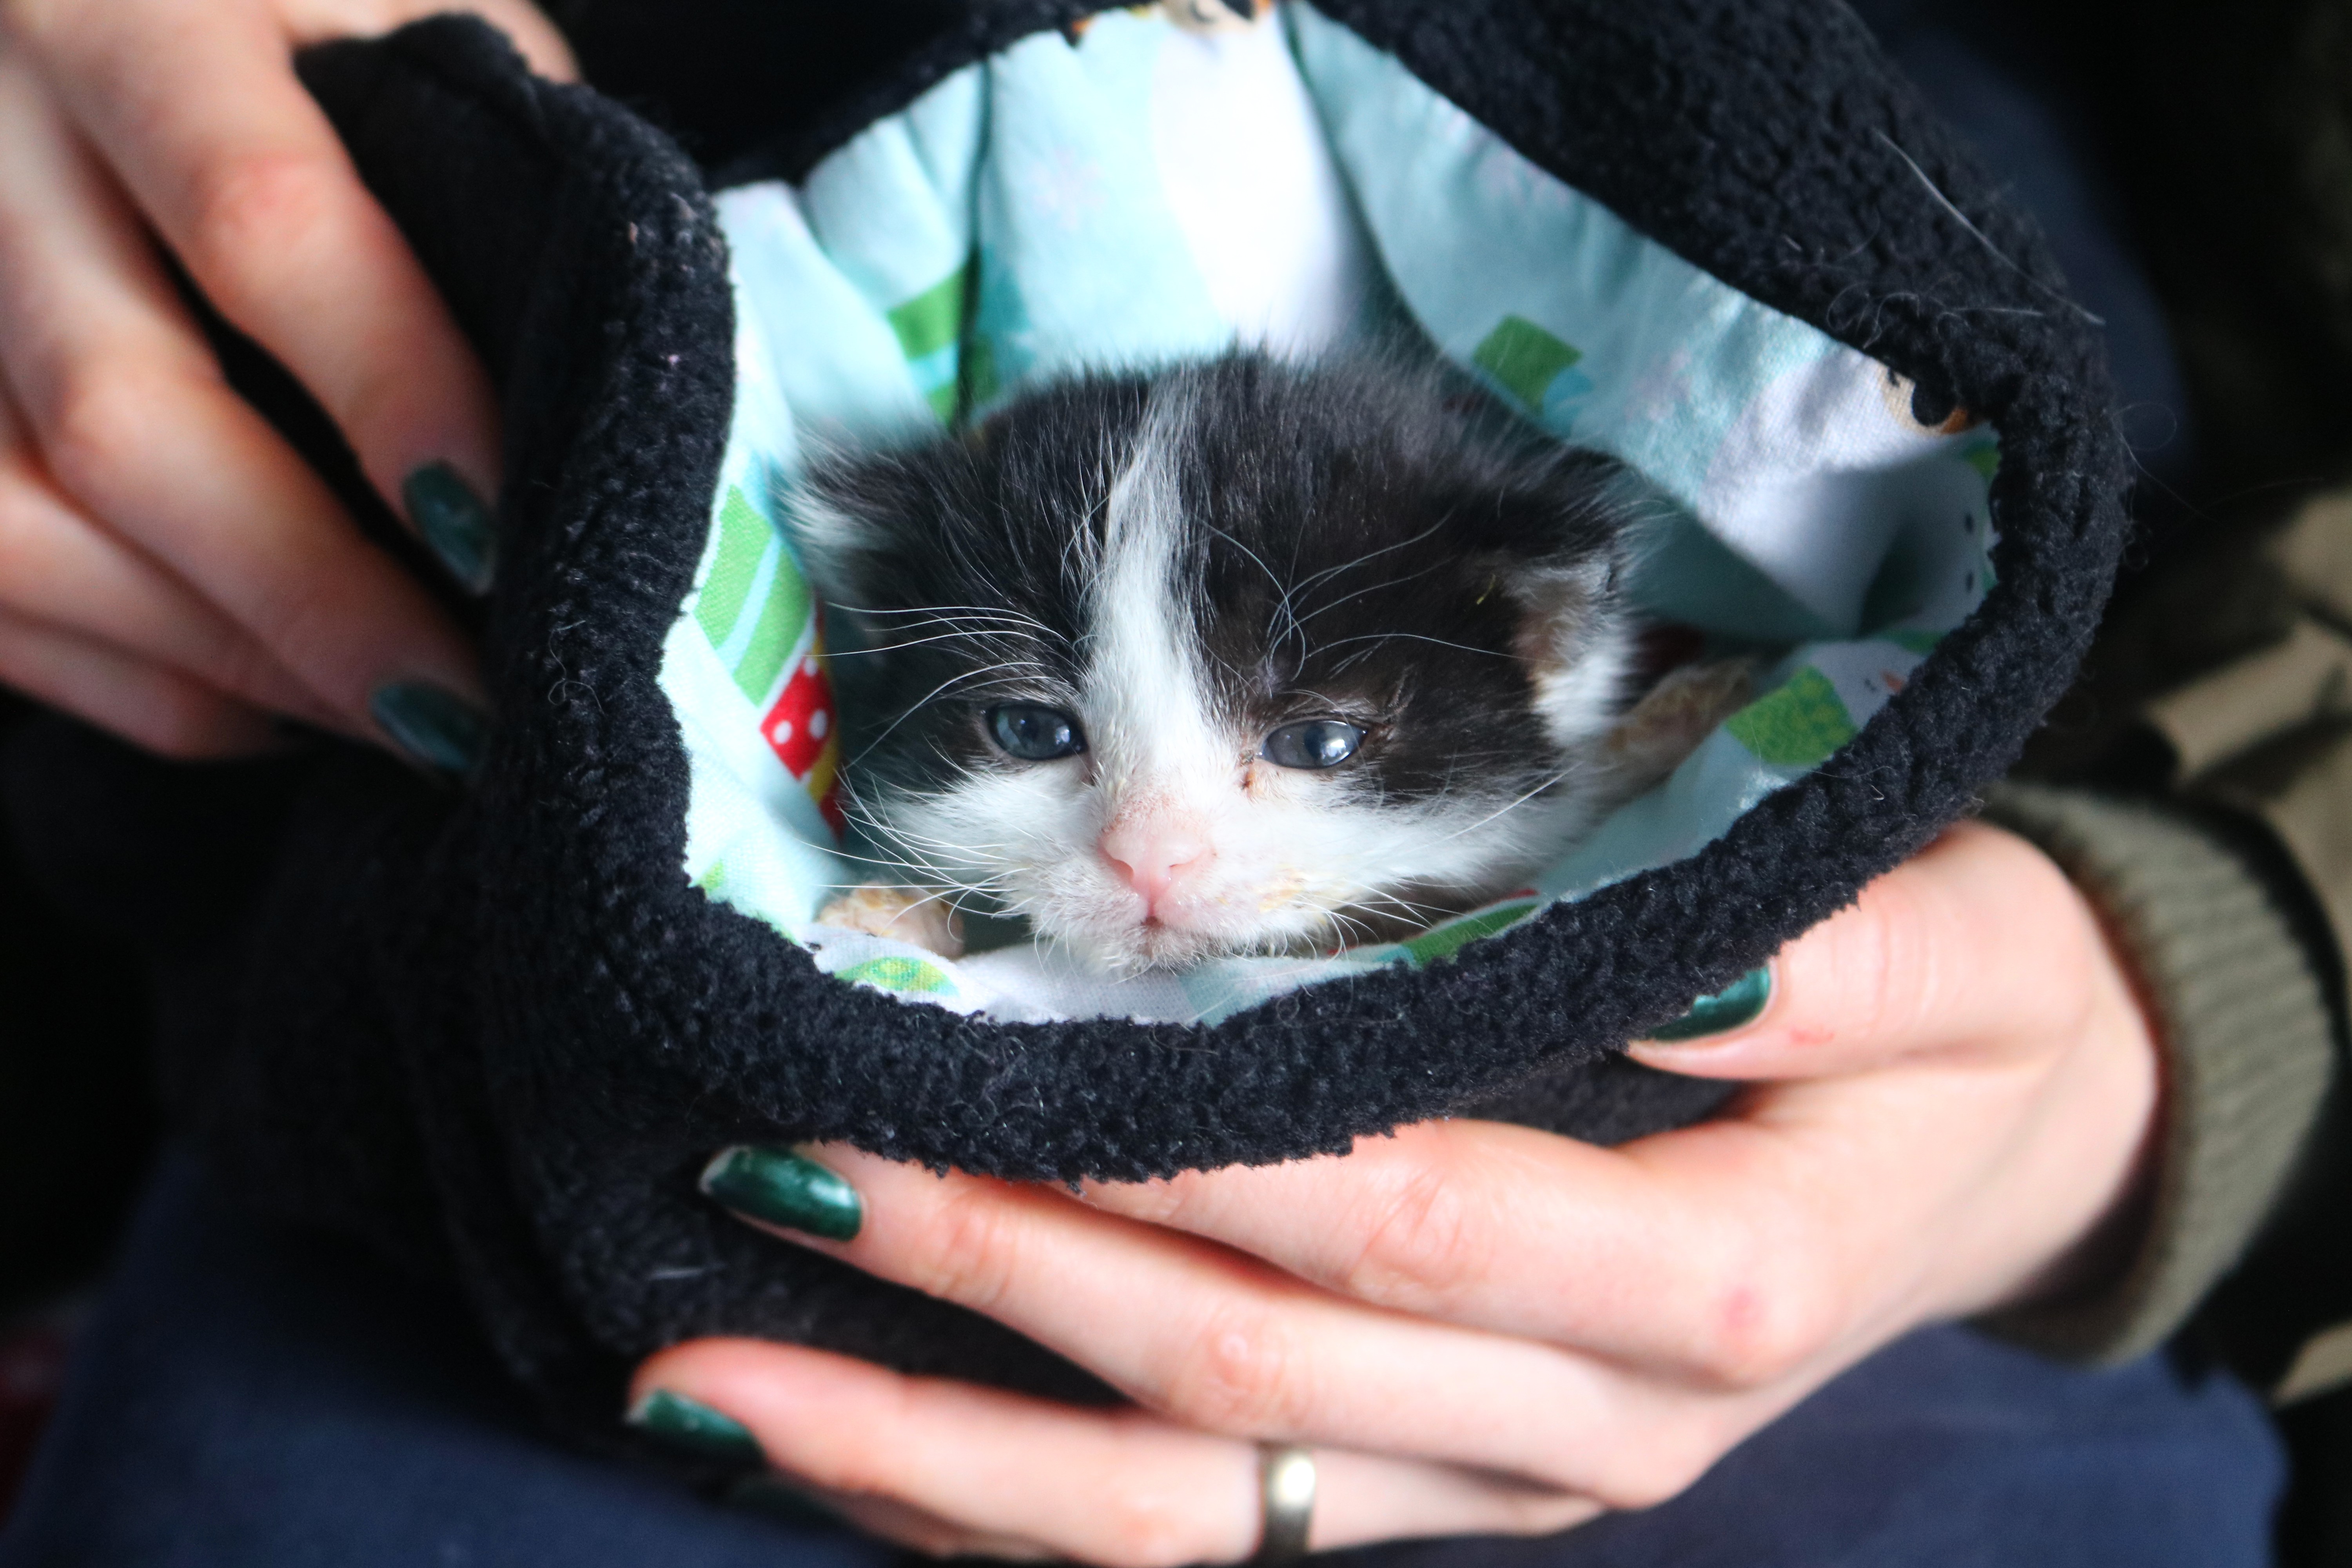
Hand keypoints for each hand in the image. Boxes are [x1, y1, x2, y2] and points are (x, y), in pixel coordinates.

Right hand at [0, 0, 572, 762]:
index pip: (257, 215)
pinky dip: (155, 685)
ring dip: (238, 668)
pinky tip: (294, 710)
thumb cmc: (295, 20)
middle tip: (479, 711)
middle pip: (116, 416)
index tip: (505, 530)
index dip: (392, 390)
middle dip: (314, 598)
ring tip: (417, 733)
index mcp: (133, 17)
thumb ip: (492, 164)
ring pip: (26, 535)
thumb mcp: (404, 19)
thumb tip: (602, 396)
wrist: (100, 14)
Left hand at [635, 822, 2160, 1562]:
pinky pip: (1212, 1539)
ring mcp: (1494, 1485)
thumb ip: (1828, 958)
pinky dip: (1019, 1515)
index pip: (1385, 1219)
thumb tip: (1666, 948)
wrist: (2001, 1147)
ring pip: (1186, 1512)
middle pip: (1238, 1377)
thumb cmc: (1964, 1021)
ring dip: (937, 1455)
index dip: (1169, 1164)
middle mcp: (1578, 1428)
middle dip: (988, 1288)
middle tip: (764, 1182)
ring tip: (706, 1382)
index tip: (955, 1079)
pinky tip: (856, 1458)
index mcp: (1697, 1286)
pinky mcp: (1442, 1490)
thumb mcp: (1956, 952)